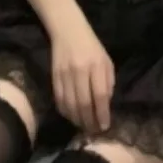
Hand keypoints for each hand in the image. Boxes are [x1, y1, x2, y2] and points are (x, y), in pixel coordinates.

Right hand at [51, 18, 114, 133]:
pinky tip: (72, 117)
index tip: (104, 127)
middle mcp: (79, 71)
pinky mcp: (54, 77)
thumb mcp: (106, 61)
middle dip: (89, 122)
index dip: (102, 114)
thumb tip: (105, 105)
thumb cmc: (91, 46)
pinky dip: (65, 112)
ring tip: (84, 127)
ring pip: (70, 105)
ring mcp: (64, 74)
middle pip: (84, 104)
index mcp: (96, 66)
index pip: (100, 95)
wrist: (67, 30)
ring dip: (77, 120)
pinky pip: (59, 100)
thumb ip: (108, 82)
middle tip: (94, 131)